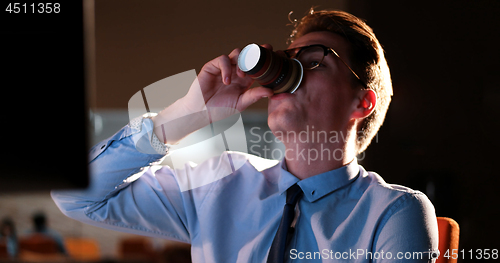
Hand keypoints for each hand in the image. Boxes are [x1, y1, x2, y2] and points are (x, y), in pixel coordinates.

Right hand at [152, 45, 273, 143]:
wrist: (201, 114)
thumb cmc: (220, 110)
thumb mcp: (241, 104)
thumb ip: (254, 96)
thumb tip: (271, 91)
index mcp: (244, 80)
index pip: (257, 66)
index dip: (265, 59)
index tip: (275, 56)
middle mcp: (235, 71)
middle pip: (248, 55)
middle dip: (257, 53)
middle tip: (264, 53)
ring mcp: (224, 68)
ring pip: (237, 54)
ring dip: (242, 62)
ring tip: (242, 76)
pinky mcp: (212, 67)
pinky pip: (223, 60)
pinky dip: (227, 68)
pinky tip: (227, 81)